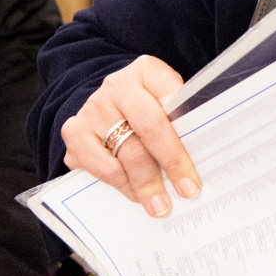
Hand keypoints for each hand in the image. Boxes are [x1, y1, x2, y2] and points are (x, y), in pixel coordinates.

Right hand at [61, 55, 201, 217]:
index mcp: (145, 72)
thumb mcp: (169, 96)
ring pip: (123, 155)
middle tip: (184, 192)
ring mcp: (92, 109)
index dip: (181, 145)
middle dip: (168, 168)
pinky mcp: (74, 132)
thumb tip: (202, 147)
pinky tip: (134, 194)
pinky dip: (120, 184)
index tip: (194, 175)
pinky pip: (99, 166)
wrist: (109, 99)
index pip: (169, 107)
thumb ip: (182, 112)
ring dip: (144, 185)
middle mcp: (115, 87)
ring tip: (159, 204)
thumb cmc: (149, 102)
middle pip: (147, 132)